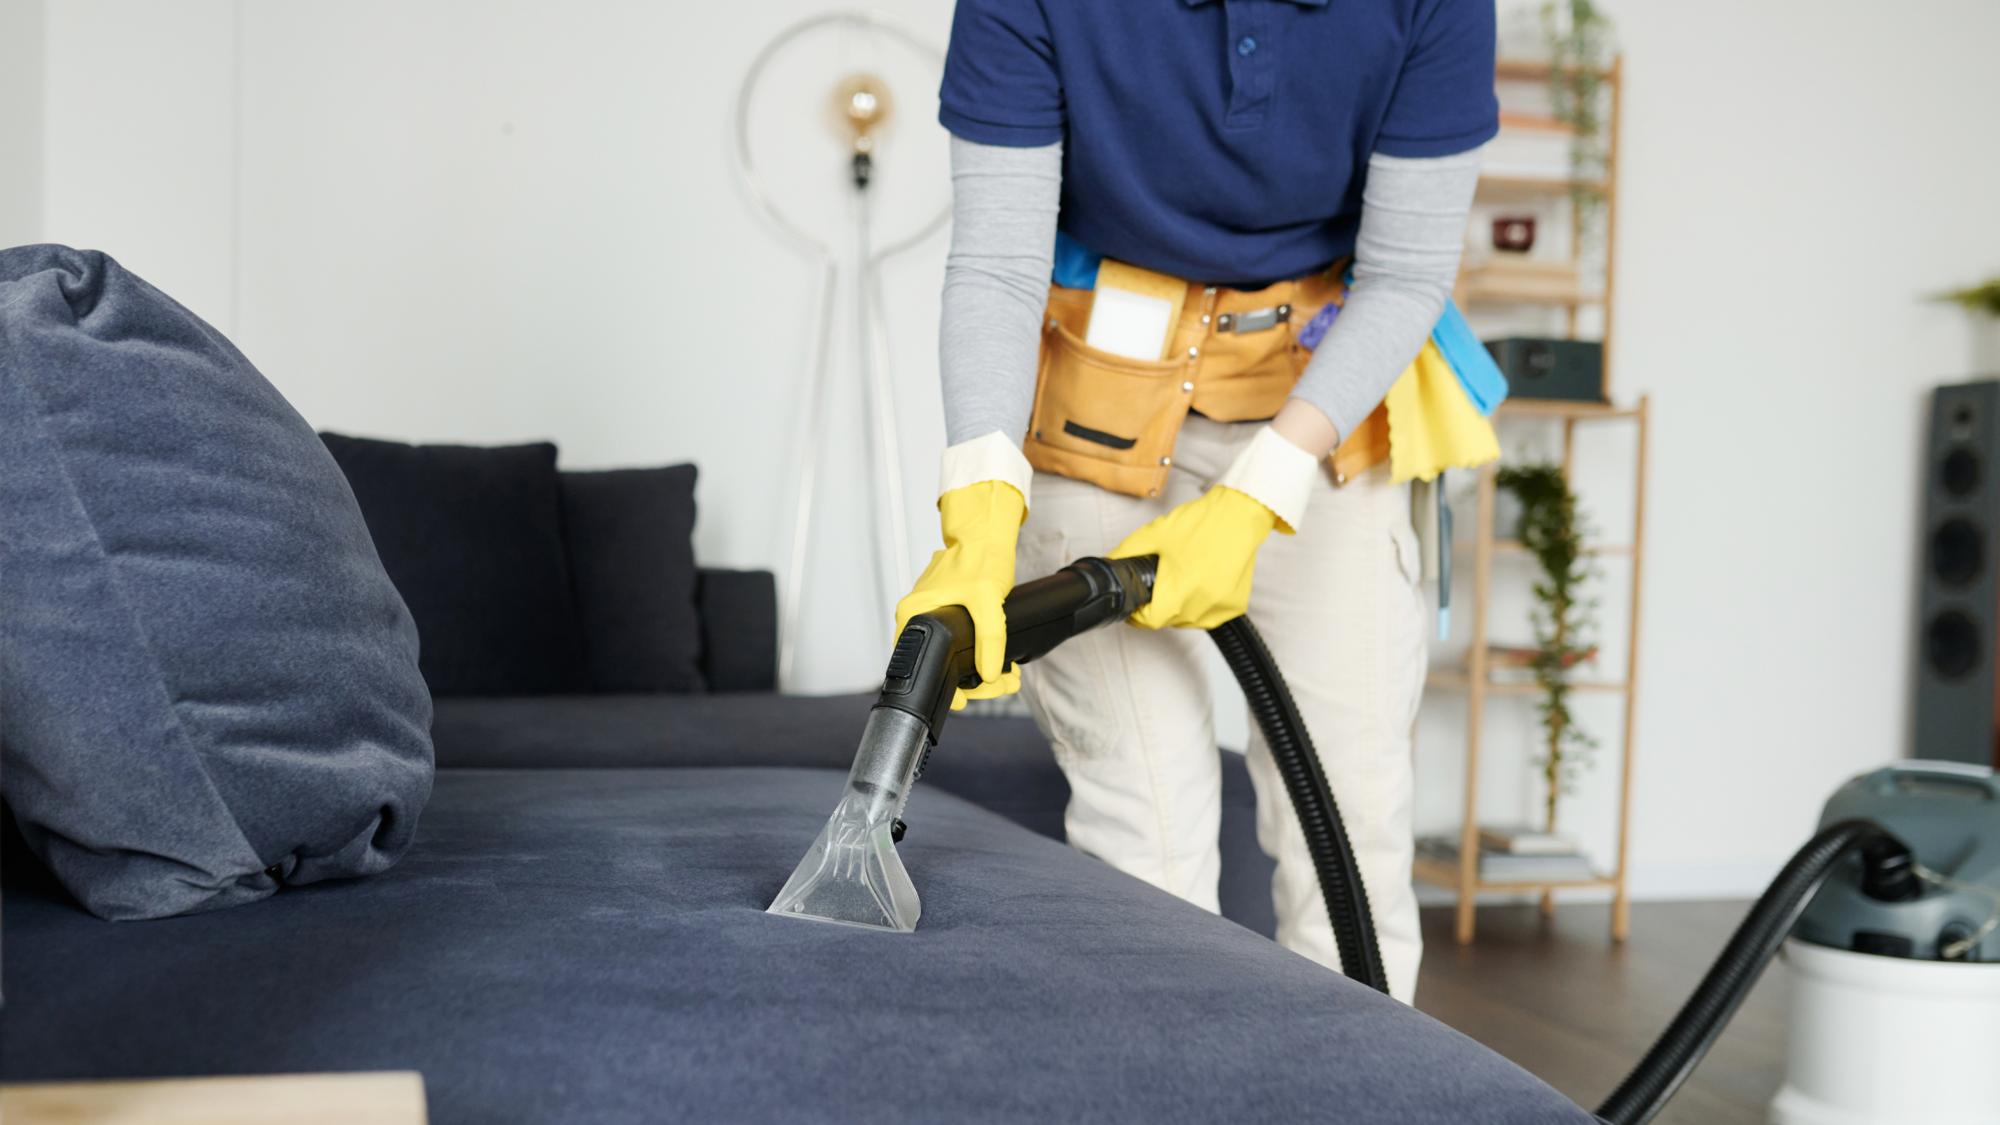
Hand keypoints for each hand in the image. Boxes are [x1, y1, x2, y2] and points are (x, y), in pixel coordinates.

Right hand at [894, 481, 1025, 709]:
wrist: (987, 534)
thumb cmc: (979, 557)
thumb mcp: (987, 599)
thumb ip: (989, 639)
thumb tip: (987, 673)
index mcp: (913, 613)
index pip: (919, 662)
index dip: (943, 687)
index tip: (964, 701)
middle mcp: (916, 616)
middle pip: (938, 664)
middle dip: (972, 683)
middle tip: (1000, 687)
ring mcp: (931, 614)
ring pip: (951, 656)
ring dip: (979, 671)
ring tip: (1007, 678)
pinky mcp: (946, 613)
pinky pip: (958, 643)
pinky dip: (979, 654)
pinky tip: (1000, 664)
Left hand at [1110, 485, 1277, 629]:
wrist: (1238, 515)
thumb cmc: (1200, 523)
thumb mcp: (1155, 534)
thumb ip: (1127, 552)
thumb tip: (1110, 564)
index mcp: (1181, 590)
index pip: (1151, 620)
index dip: (1138, 614)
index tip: (1136, 604)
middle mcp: (1203, 603)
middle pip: (1169, 621)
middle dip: (1158, 608)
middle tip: (1158, 587)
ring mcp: (1221, 607)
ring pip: (1189, 621)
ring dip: (1179, 610)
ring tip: (1179, 584)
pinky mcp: (1235, 605)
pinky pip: (1209, 616)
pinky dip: (1200, 607)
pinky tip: (1198, 586)